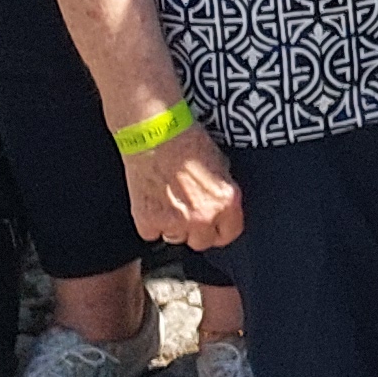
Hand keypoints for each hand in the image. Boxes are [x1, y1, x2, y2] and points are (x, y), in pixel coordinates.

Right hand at [126, 122, 242, 253]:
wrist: (155, 135)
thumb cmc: (187, 141)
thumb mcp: (220, 163)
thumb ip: (222, 189)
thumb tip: (220, 201)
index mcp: (226, 202)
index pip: (229, 234)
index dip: (220, 229)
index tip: (214, 225)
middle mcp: (203, 217)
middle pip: (201, 242)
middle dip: (196, 230)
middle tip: (188, 212)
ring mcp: (175, 223)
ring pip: (175, 238)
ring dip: (172, 226)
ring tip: (168, 201)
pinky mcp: (148, 222)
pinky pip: (151, 233)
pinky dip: (150, 222)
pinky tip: (152, 201)